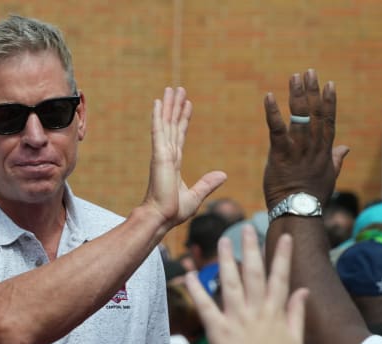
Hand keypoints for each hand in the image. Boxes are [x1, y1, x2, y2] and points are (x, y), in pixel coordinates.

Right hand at [142, 87, 225, 228]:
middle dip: (175, 106)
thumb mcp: (196, 196)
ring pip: (166, 123)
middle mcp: (167, 155)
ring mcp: (162, 154)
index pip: (180, 135)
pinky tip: (158, 102)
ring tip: (170, 89)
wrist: (161, 217)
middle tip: (177, 89)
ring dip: (168, 105)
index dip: (183, 119)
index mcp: (174, 163)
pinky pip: (158, 131)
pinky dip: (158, 116)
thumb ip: (208, 183)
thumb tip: (223, 174)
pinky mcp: (159, 155)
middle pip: (172, 124)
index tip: (187, 105)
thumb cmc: (173, 211)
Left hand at [185, 224, 308, 343]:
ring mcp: (237, 320)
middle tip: (246, 227)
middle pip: (254, 273)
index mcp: (275, 311)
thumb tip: (304, 289)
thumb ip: (297, 310)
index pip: (280, 276)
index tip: (283, 235)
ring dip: (226, 260)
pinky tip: (190, 274)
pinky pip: (206, 307)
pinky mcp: (219, 331)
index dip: (282, 255)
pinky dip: (198, 289)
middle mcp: (257, 311)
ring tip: (223, 241)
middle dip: (251, 248)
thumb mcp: (296, 337)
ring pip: (230, 283)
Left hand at [262, 69, 348, 209]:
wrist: (297, 213)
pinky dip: (273, 112)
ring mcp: (298, 150)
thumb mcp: (329, 177)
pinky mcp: (280, 154)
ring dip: (297, 95)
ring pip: (299, 117)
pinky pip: (276, 129)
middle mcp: (313, 147)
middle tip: (309, 72)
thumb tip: (346, 148)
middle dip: (312, 91)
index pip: (328, 121)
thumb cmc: (311, 198)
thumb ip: (337, 159)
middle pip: (315, 114)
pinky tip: (270, 96)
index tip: (329, 84)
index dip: (329, 102)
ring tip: (295, 76)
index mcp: (325, 152)